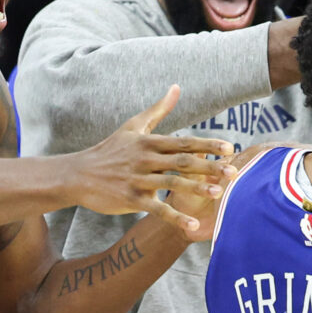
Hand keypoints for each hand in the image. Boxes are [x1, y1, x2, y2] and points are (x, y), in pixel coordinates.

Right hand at [73, 85, 235, 232]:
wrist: (78, 174)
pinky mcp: (130, 199)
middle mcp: (145, 159)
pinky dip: (175, 217)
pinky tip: (192, 225)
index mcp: (149, 142)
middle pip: (182, 162)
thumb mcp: (133, 126)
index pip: (183, 142)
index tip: (229, 148)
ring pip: (172, 183)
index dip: (207, 145)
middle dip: (209, 166)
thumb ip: (158, 109)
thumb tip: (177, 87)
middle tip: (233, 172)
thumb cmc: (110, 150)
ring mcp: (138, 179)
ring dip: (196, 188)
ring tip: (219, 193)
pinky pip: (157, 209)